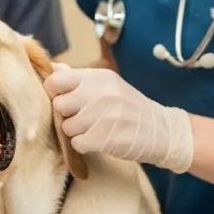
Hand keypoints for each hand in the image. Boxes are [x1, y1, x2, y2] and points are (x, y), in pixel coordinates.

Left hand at [43, 64, 192, 171]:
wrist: (161, 131)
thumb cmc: (128, 107)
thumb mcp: (107, 84)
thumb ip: (78, 78)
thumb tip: (51, 68)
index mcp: (98, 77)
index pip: (56, 80)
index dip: (54, 92)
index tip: (64, 99)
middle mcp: (100, 93)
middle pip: (59, 105)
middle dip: (66, 114)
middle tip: (82, 117)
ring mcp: (104, 116)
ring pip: (66, 126)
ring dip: (76, 131)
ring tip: (93, 129)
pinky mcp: (105, 139)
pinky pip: (77, 143)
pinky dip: (84, 145)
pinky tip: (98, 140)